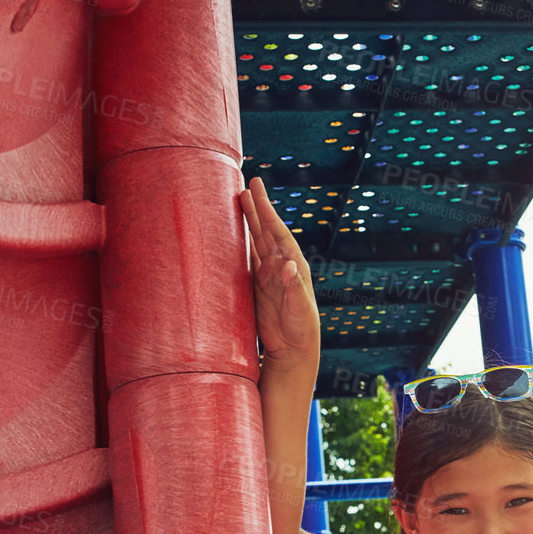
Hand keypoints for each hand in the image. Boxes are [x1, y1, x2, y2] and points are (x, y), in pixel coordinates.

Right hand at [241, 176, 319, 368]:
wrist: (294, 350)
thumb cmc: (302, 329)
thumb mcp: (300, 308)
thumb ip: (293, 287)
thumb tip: (288, 264)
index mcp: (293, 265)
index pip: (277, 232)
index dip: (267, 212)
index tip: (257, 192)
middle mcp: (280, 265)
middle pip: (264, 230)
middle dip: (256, 208)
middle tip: (247, 184)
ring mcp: (267, 274)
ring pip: (254, 241)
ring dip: (247, 221)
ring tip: (238, 199)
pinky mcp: (256, 286)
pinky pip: (246, 259)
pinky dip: (239, 244)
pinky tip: (231, 232)